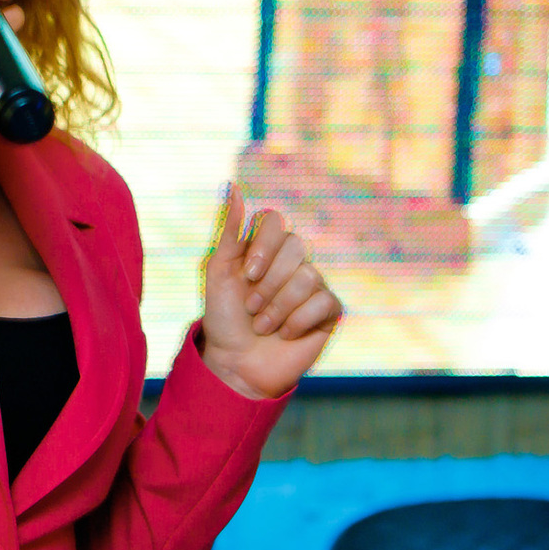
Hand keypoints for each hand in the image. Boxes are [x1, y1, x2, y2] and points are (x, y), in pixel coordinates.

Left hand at [199, 184, 341, 398]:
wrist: (236, 362)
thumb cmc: (224, 317)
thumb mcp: (218, 272)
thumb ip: (229, 231)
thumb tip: (234, 187)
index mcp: (265, 247)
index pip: (275, 220)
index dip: (263, 247)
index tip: (247, 274)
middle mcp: (292, 260)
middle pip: (295, 246)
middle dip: (267, 284)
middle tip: (251, 307)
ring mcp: (313, 284)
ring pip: (307, 277)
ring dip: (277, 308)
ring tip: (263, 326)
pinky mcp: (329, 310)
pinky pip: (323, 301)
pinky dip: (296, 322)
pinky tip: (285, 334)